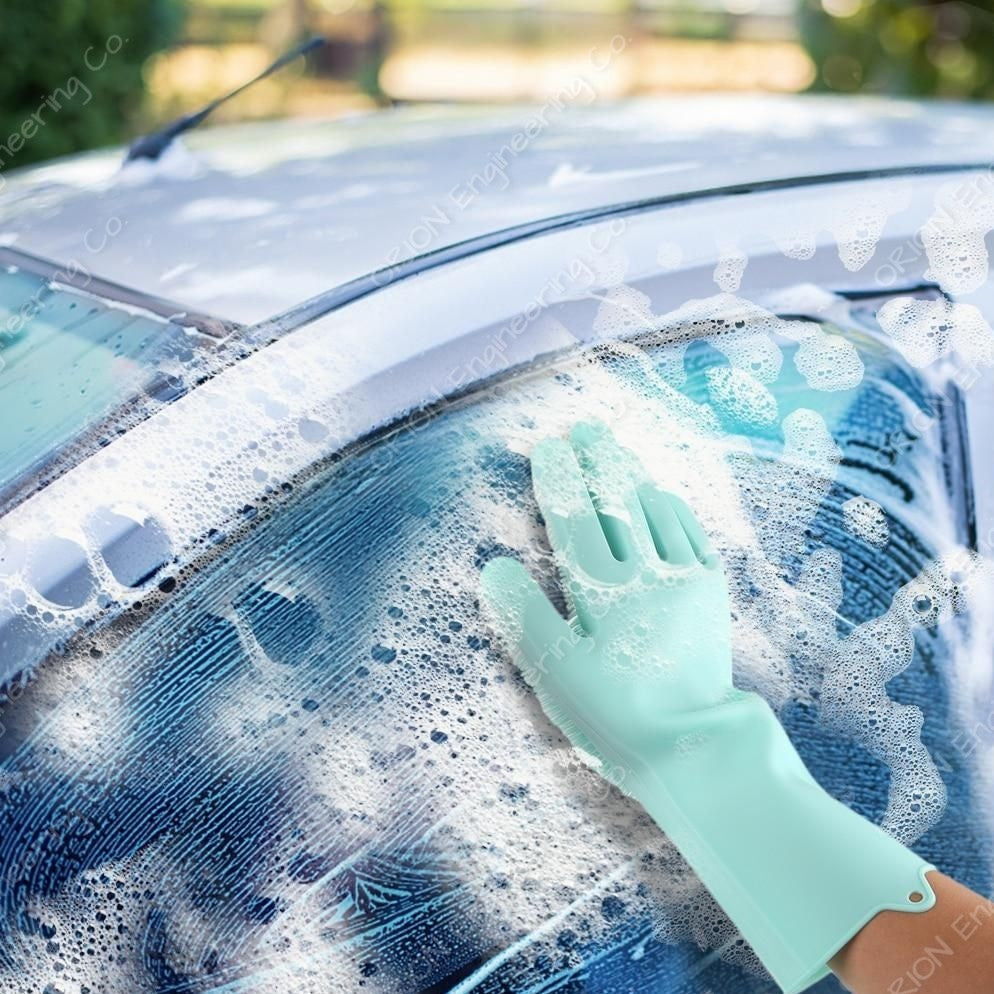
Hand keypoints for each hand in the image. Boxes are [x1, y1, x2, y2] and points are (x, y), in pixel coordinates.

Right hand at [481, 421, 732, 779]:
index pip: (574, 520)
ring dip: (631, 475)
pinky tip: (660, 495)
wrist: (693, 745)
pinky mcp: (711, 593)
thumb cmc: (613, 716)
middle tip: (584, 428)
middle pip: (617, 502)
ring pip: (653, 511)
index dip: (559, 481)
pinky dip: (672, 507)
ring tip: (614, 448)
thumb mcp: (556, 674)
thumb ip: (524, 617)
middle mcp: (645, 574)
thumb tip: (495, 566)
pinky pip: (691, 533)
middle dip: (597, 461)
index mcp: (602, 592)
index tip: (548, 448)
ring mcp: (683, 579)